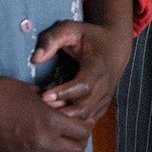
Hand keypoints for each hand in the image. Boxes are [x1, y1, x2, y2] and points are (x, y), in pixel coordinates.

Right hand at [0, 56, 91, 151]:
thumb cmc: (3, 91)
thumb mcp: (35, 91)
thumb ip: (54, 103)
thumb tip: (68, 109)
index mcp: (49, 120)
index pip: (82, 132)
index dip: (86, 126)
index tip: (83, 122)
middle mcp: (42, 141)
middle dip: (79, 144)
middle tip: (75, 137)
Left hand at [36, 0, 134, 121]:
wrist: (116, 46)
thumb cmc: (89, 37)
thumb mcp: (71, 29)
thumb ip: (52, 39)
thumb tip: (36, 58)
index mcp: (98, 65)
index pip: (83, 85)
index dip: (64, 93)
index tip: (44, 96)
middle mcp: (105, 84)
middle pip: (85, 107)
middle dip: (62, 111)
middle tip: (42, 108)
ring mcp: (105, 97)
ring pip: (87, 117)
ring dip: (67, 118)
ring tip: (47, 113)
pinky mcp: (103, 105)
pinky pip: (89, 120)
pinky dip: (74, 122)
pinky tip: (58, 117)